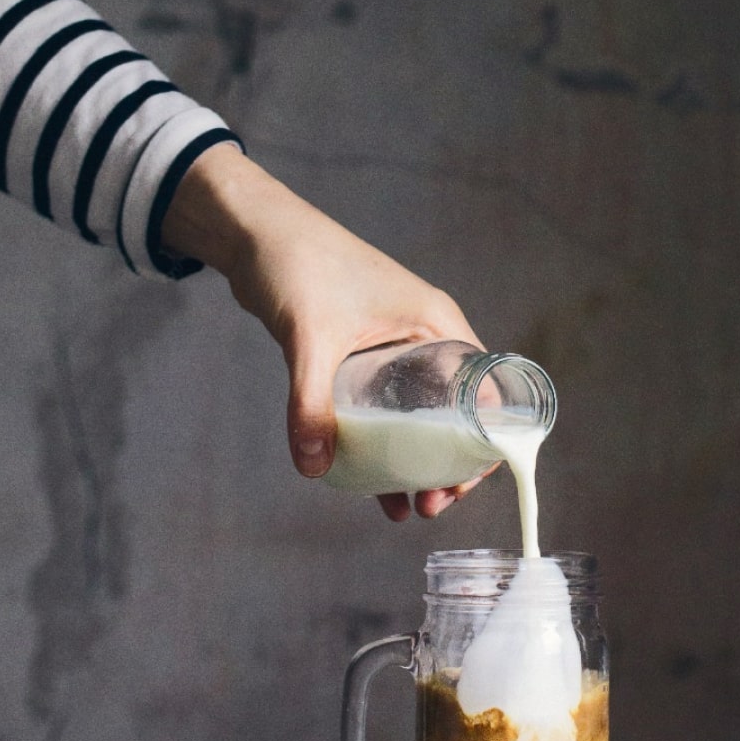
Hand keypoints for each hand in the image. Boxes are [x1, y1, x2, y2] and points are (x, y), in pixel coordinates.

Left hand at [161, 143, 484, 520]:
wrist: (254, 231)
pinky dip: (384, 448)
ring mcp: (397, 349)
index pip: (485, 394)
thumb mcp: (309, 337)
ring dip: (417, 465)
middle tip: (429, 507)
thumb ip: (309, 402)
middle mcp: (427, 337)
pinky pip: (387, 413)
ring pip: (422, 420)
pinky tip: (371, 484)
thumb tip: (313, 466)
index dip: (482, 446)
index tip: (457, 486)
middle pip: (458, 416)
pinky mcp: (365, 358)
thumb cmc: (297, 264)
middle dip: (448, 467)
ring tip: (405, 509)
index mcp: (438, 325)